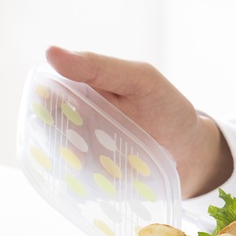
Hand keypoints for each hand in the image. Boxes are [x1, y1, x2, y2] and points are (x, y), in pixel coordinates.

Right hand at [44, 46, 232, 196]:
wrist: (191, 153)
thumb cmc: (167, 109)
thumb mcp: (141, 80)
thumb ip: (100, 67)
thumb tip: (51, 53)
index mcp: (81, 92)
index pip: (47, 94)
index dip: (44, 100)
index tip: (50, 105)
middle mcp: (75, 123)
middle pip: (47, 130)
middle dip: (53, 135)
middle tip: (76, 138)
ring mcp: (82, 153)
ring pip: (60, 158)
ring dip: (69, 161)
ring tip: (93, 160)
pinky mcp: (93, 180)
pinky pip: (78, 183)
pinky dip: (84, 182)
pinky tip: (101, 178)